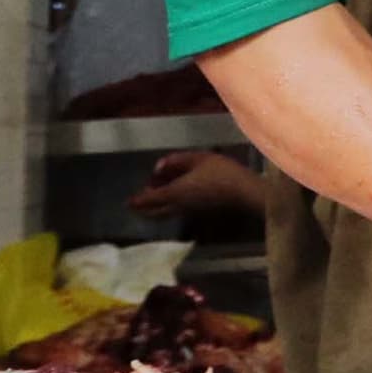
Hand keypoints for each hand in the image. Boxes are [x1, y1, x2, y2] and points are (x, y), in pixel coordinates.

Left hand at [128, 148, 263, 222]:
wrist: (244, 192)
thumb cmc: (222, 172)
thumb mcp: (199, 158)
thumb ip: (177, 161)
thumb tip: (158, 166)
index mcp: (176, 192)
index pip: (151, 199)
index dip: (138, 201)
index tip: (128, 203)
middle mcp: (179, 205)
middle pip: (156, 212)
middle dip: (143, 210)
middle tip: (135, 206)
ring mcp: (190, 210)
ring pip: (166, 213)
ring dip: (155, 210)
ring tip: (150, 203)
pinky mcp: (199, 211)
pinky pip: (175, 211)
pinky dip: (166, 208)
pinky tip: (170, 200)